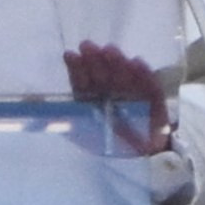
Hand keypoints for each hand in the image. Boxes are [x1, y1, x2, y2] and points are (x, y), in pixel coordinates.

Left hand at [64, 40, 170, 154]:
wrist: (145, 157)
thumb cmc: (110, 142)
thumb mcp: (85, 133)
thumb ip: (71, 121)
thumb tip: (51, 114)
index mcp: (93, 98)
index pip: (82, 81)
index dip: (76, 69)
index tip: (70, 56)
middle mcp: (111, 90)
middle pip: (102, 73)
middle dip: (94, 60)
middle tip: (88, 47)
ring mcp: (132, 91)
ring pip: (124, 74)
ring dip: (117, 62)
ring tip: (110, 51)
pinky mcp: (153, 96)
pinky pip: (149, 85)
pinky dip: (144, 75)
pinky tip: (137, 64)